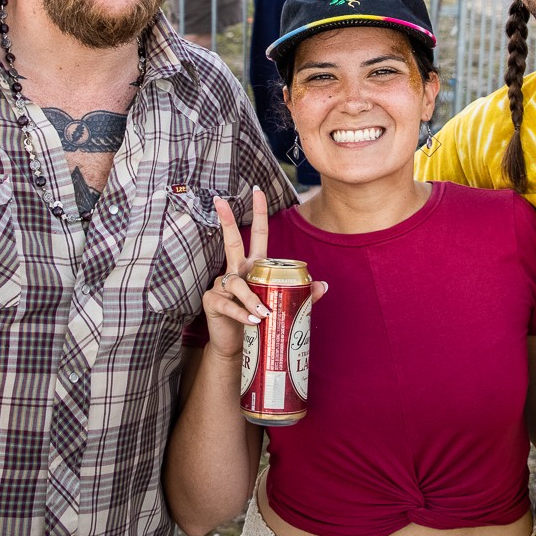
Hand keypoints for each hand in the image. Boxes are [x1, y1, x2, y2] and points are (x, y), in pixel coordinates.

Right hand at [204, 192, 324, 354]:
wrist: (237, 345)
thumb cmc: (259, 320)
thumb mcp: (281, 304)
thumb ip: (301, 294)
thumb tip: (323, 285)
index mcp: (253, 265)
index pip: (257, 234)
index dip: (258, 212)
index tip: (257, 190)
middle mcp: (236, 270)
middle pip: (231, 241)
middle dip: (226, 220)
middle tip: (220, 200)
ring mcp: (222, 285)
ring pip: (237, 282)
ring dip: (252, 298)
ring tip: (264, 313)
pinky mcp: (213, 302)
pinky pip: (229, 304)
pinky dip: (242, 313)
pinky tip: (252, 321)